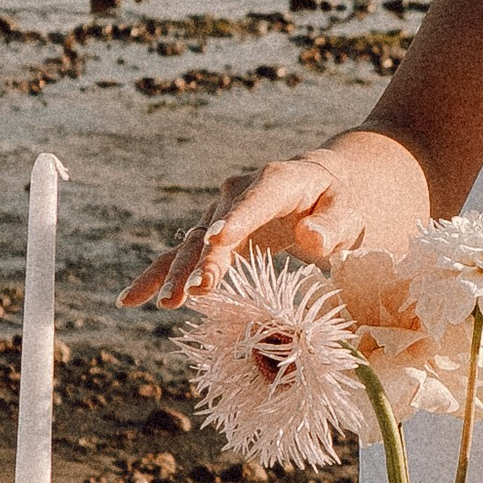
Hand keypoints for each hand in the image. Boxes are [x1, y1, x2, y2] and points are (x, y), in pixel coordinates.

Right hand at [120, 133, 429, 309]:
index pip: (255, 199)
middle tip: (194, 293)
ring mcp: (225, 212)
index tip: (217, 242)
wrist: (336, 184)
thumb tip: (310, 236)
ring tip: (164, 303)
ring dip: (178, 272)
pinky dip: (159, 274)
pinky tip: (129, 299)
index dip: (236, 221)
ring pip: (194, 243)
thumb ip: (335, 225)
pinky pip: (185, 254)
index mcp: (282, 179)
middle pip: (217, 226)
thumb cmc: (348, 200)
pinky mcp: (217, 233)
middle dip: (204, 260)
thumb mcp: (353, 211)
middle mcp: (243, 192)